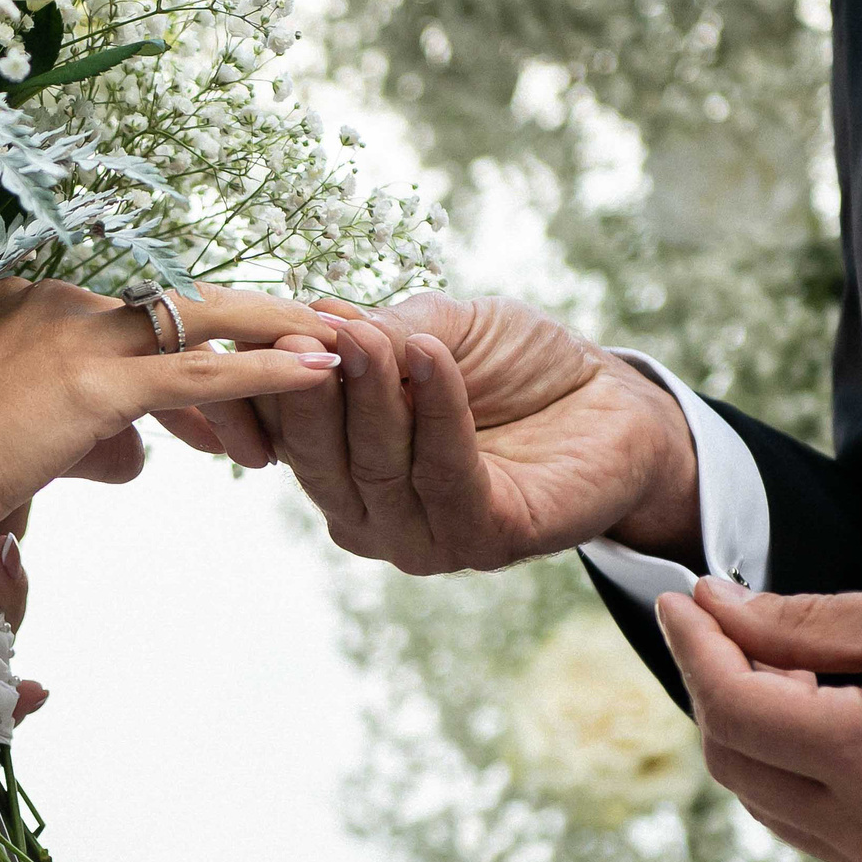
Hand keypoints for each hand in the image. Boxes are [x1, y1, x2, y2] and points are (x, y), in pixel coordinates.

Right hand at [0, 279, 343, 537]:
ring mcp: (78, 337)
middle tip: (318, 322)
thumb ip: (82, 438)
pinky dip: (267, 372)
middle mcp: (58, 304)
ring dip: (279, 334)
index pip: (134, 320)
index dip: (195, 345)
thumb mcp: (17, 439)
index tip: (239, 363)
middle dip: (257, 316)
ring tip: (342, 342)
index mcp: (29, 306)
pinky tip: (319, 374)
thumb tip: (130, 455)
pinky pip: (199, 374)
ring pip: (201, 324)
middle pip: (180, 304)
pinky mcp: (96, 385)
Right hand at [189, 292, 700, 574]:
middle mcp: (363, 512)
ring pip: (371, 468)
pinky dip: (436, 413)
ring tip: (370, 336)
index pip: (268, 433)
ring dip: (369, 396)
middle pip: (312, 456)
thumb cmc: (516, 364)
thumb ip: (380, 332)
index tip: (248, 333)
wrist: (614, 403)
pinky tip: (433, 358)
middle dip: (306, 390)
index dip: (248, 390)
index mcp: (334, 464)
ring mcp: (418, 537)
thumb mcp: (437, 328)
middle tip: (305, 332)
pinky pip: (445, 475)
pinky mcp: (482, 540)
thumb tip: (313, 321)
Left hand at [658, 576, 861, 861]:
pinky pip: (809, 830)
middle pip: (732, 759)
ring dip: (754, 734)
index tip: (681, 604)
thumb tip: (717, 607)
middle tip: (744, 630)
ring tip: (798, 673)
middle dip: (719, 688)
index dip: (693, 647)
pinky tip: (827, 723)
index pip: (731, 706)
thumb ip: (802, 619)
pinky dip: (792, 775)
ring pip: (762, 800)